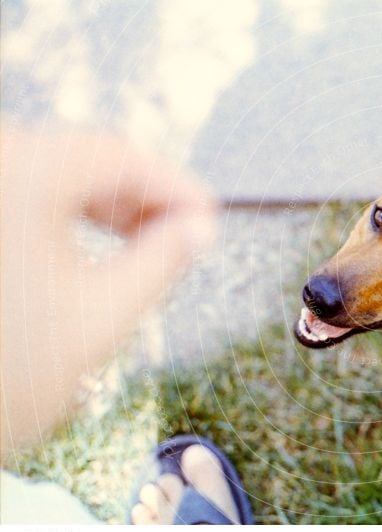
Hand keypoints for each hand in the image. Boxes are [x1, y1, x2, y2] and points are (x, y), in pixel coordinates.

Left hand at [1, 127, 218, 453]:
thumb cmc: (8, 373)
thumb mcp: (103, 315)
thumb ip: (163, 261)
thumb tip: (201, 228)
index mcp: (19, 179)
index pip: (117, 157)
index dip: (175, 185)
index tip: (210, 215)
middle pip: (85, 159)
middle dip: (141, 196)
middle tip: (185, 234)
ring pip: (55, 170)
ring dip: (105, 202)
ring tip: (146, 243)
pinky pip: (25, 187)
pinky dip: (65, 209)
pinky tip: (94, 240)